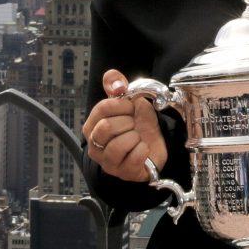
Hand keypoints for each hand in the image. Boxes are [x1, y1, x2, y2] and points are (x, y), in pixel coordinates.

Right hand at [81, 68, 168, 182]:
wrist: (156, 144)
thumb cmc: (139, 125)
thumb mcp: (130, 102)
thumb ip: (118, 87)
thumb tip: (112, 76)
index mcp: (93, 126)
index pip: (102, 109)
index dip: (122, 105)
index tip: (131, 107)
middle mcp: (95, 145)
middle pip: (107, 127)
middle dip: (128, 122)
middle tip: (134, 124)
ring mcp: (107, 162)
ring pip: (118, 145)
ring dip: (135, 137)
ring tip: (137, 138)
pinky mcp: (122, 173)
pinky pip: (134, 157)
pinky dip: (143, 150)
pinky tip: (143, 149)